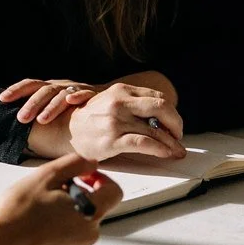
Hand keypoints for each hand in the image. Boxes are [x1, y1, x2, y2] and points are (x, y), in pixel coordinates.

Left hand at [0, 76, 100, 126]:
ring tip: (42, 120)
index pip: (30, 85)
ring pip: (62, 95)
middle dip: (32, 104)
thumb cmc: (72, 106)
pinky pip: (85, 94)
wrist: (105, 98)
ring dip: (51, 106)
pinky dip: (79, 96)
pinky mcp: (92, 94)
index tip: (2, 99)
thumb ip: (38, 109)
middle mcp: (61, 86)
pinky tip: (71, 102)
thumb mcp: (54, 104)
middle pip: (44, 91)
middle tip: (21, 119)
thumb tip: (14, 120)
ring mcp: (76, 89)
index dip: (16, 90)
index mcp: (49, 87)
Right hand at [0, 155, 121, 244]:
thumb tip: (90, 163)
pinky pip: (71, 237)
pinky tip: (39, 224)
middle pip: (96, 206)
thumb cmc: (19, 213)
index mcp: (90, 211)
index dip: (100, 179)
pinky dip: (61, 228)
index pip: (114, 191)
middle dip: (79, 194)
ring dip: (68, 211)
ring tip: (42, 208)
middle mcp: (90, 233)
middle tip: (52, 190)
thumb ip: (74, 164)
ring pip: (82, 222)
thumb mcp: (45, 176)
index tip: (83, 177)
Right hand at [26, 79, 184, 162]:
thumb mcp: (111, 104)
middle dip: (177, 124)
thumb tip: (161, 120)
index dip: (171, 113)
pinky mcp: (112, 139)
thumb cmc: (89, 120)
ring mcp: (115, 120)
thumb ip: (133, 106)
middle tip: (179, 137)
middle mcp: (119, 102)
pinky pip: (144, 143)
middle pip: (162, 108)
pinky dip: (160, 149)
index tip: (174, 126)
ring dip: (171, 143)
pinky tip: (165, 154)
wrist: (63, 131)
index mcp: (121, 90)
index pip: (158, 98)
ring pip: (155, 130)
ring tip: (177, 151)